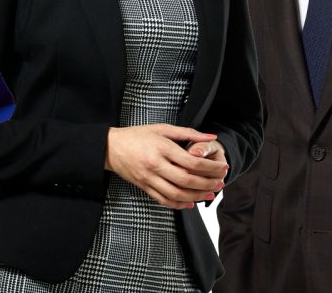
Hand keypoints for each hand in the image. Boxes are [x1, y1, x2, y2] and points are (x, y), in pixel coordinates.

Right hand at [105, 124, 227, 208]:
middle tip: (221, 182)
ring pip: (176, 194)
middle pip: (187, 180)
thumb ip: (188, 132)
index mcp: (162, 148)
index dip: (210, 167)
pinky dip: (179, 204)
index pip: (192, 162)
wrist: (109, 148)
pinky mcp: (144, 187)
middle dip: (207, 183)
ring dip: (196, 196)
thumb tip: (211, 136)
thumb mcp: (162, 128)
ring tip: (210, 193)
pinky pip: (163, 200)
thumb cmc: (137, 135)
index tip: (222, 167)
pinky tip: (191, 203)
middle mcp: (155, 165)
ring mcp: (149, 178)